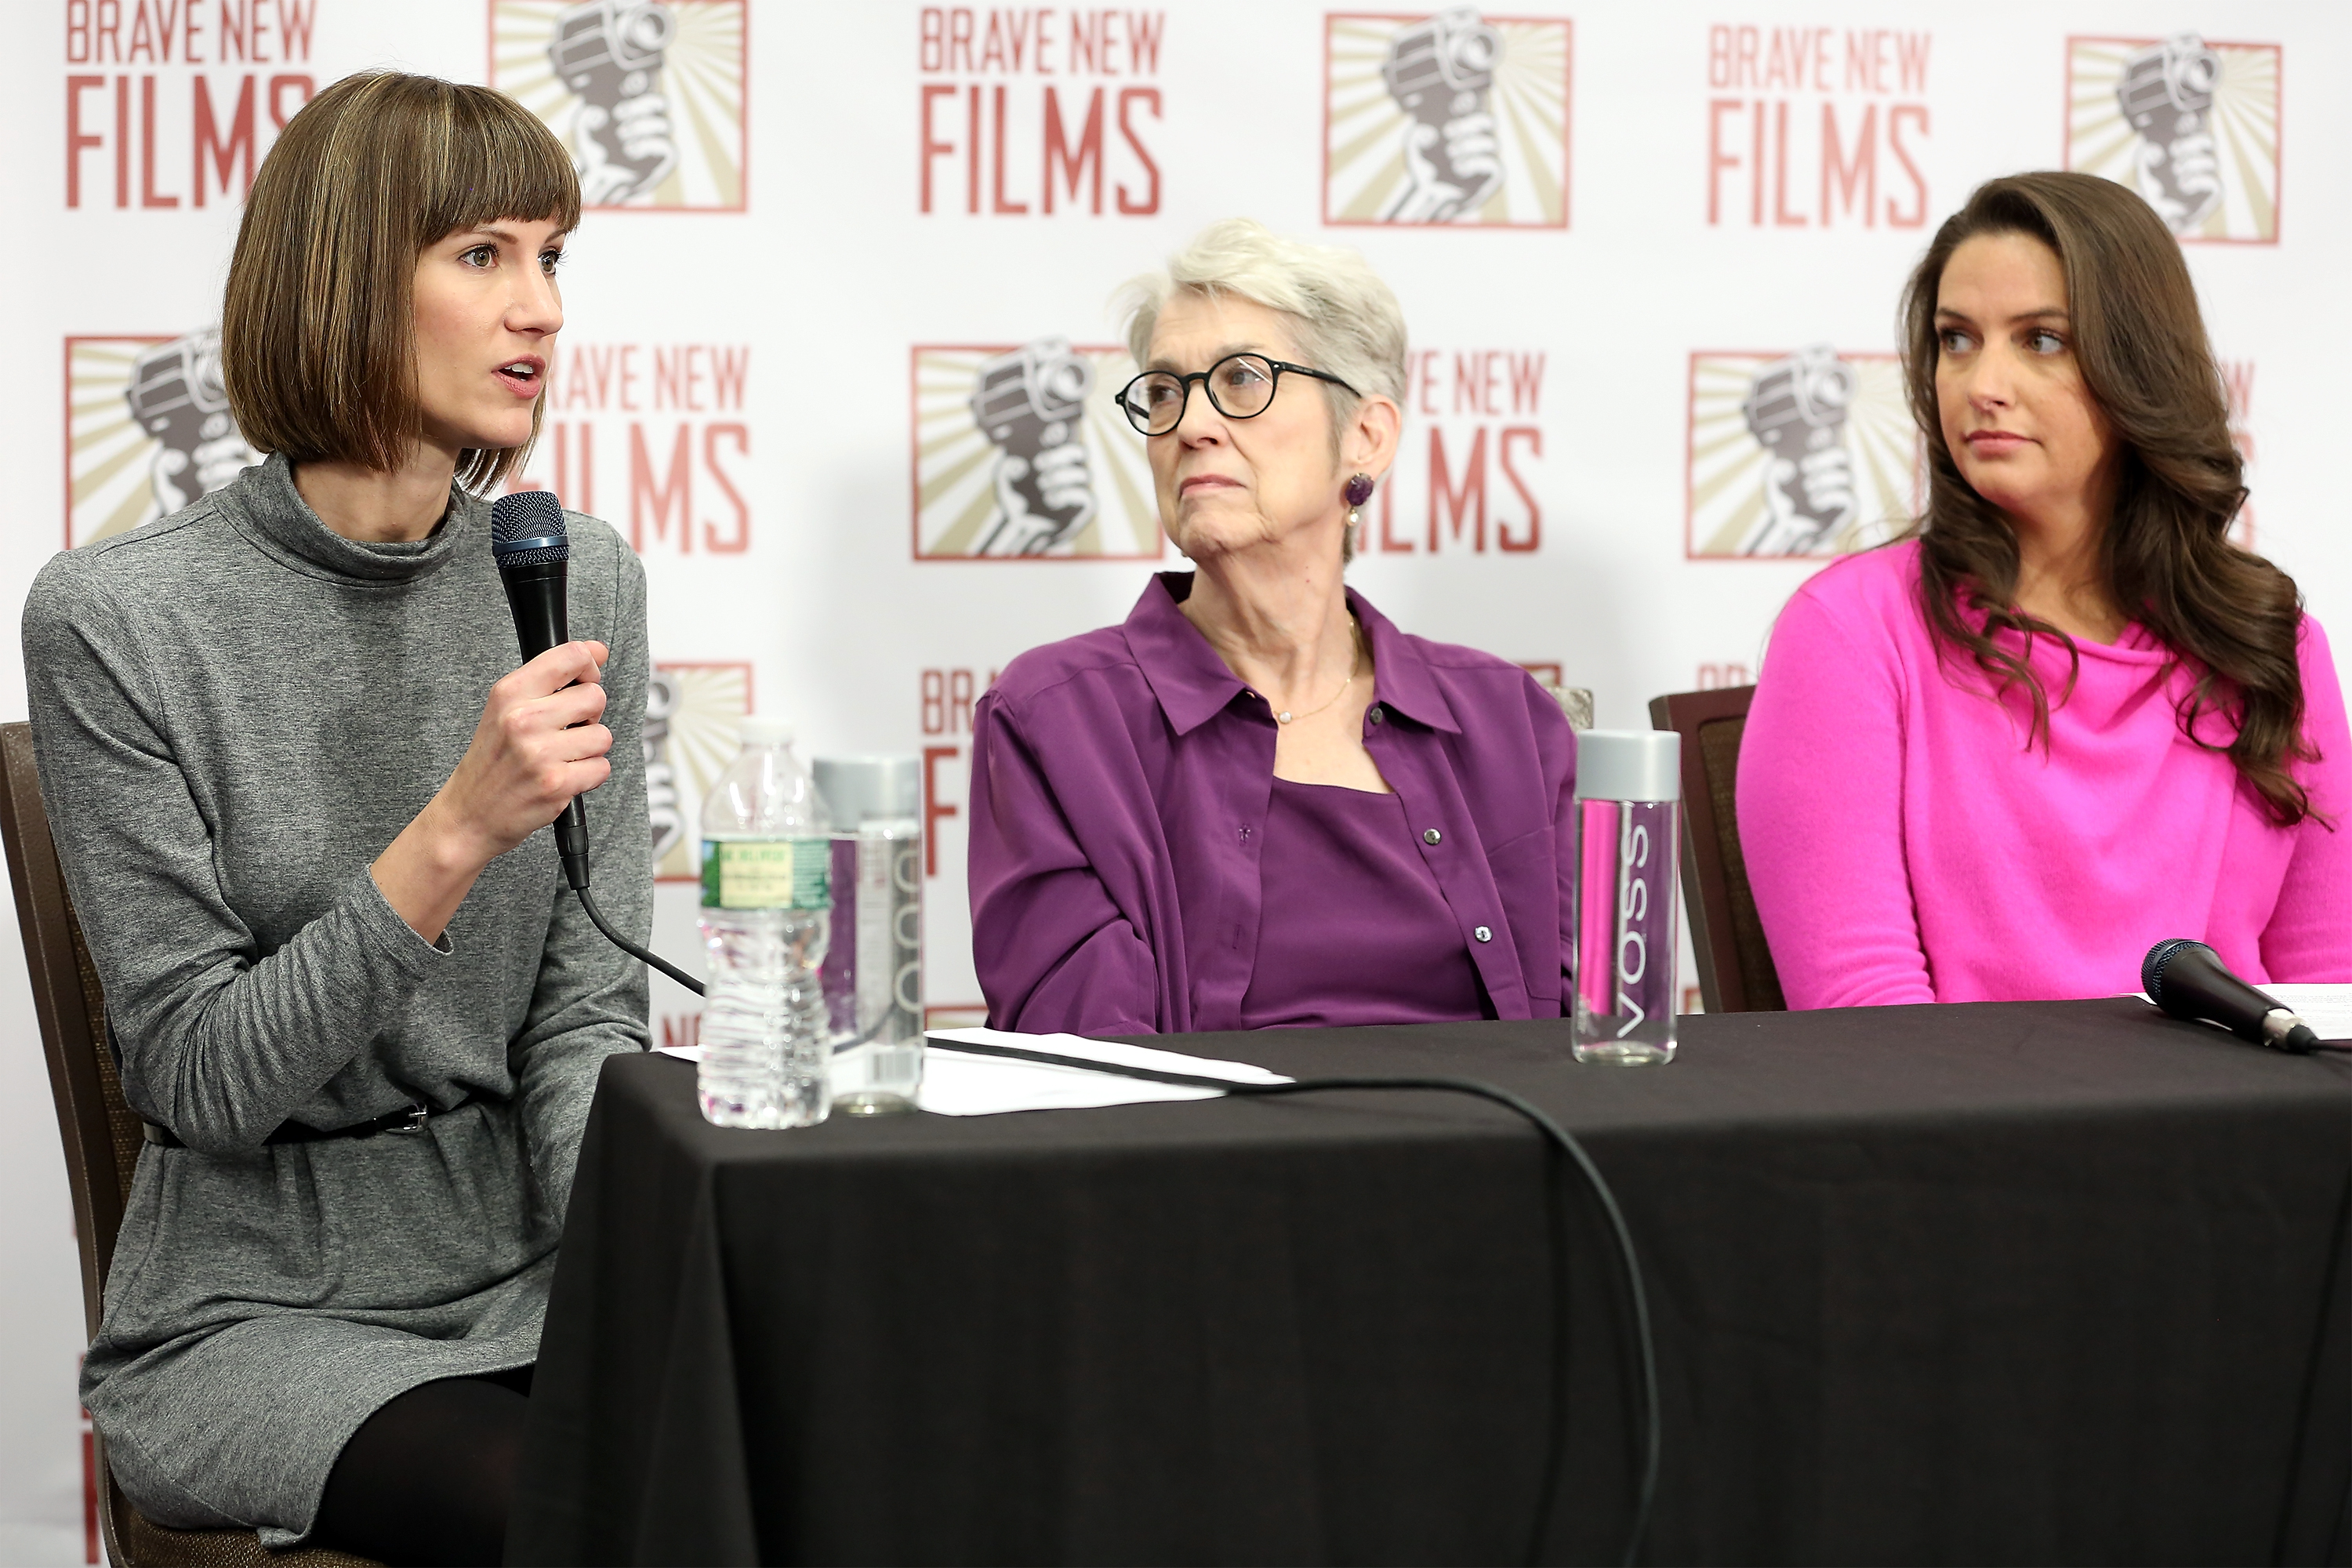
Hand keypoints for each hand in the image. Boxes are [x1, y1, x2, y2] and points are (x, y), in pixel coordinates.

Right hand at [433, 640, 612, 861]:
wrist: (469, 815)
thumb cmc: (492, 761)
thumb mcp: (505, 709)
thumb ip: (550, 677)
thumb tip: (597, 650)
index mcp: (509, 693)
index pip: (571, 656)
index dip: (589, 666)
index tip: (586, 678)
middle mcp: (523, 719)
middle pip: (595, 696)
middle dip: (589, 715)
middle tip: (566, 730)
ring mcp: (540, 752)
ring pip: (603, 735)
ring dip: (589, 748)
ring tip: (561, 756)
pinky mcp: (557, 784)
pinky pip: (602, 768)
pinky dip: (589, 775)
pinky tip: (563, 776)